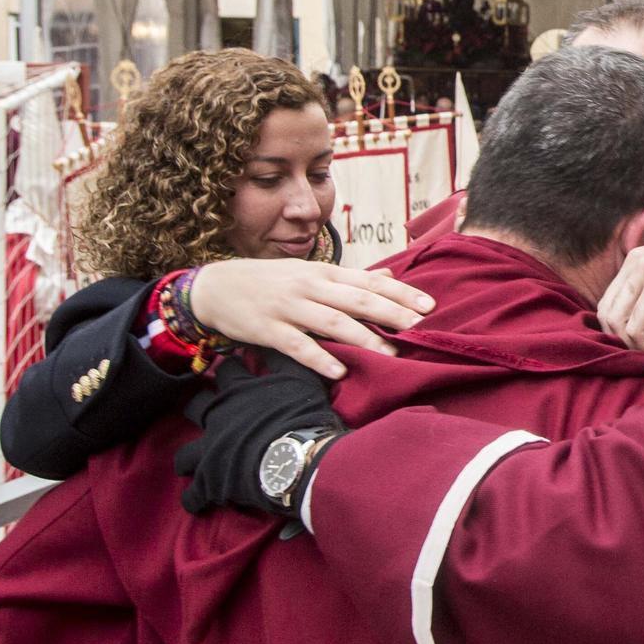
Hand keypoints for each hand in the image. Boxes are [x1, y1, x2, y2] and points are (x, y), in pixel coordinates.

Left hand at [174, 352, 343, 515]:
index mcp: (237, 392)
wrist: (299, 458)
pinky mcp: (210, 482)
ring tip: (197, 464)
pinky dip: (195, 499)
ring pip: (185, 455)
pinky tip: (198, 502)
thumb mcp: (302, 379)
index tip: (235, 370)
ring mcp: (210, 450)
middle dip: (197, 408)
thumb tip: (276, 344)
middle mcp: (217, 418)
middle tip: (207, 415)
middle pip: (194, 406)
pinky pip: (194, 494)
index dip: (230, 369)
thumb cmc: (302, 417)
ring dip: (190, 459)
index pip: (226, 370)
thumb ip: (287, 359)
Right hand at [190, 260, 433, 379]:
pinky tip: (339, 370)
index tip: (429, 305)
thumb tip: (390, 275)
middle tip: (420, 327)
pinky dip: (318, 357)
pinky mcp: (267, 329)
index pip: (369, 282)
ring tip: (391, 354)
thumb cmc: (271, 281)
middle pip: (356, 300)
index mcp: (322, 273)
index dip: (400, 293)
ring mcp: (287, 307)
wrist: (215, 286)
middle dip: (391, 313)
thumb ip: (350, 278)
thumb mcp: (310, 273)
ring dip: (363, 338)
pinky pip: (296, 345)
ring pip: (331, 322)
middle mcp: (308, 287)